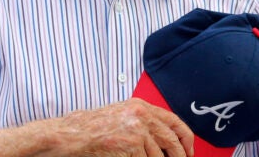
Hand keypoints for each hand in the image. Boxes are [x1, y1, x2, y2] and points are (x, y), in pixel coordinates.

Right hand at [0, 98, 193, 155]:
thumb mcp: (120, 116)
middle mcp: (141, 114)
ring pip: (160, 156)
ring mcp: (136, 129)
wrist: (69, 134)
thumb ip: (141, 121)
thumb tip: (164, 138)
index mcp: (141, 105)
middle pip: (173, 140)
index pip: (174, 121)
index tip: (189, 151)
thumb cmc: (90, 128)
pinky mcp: (130, 144)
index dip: (186, 139)